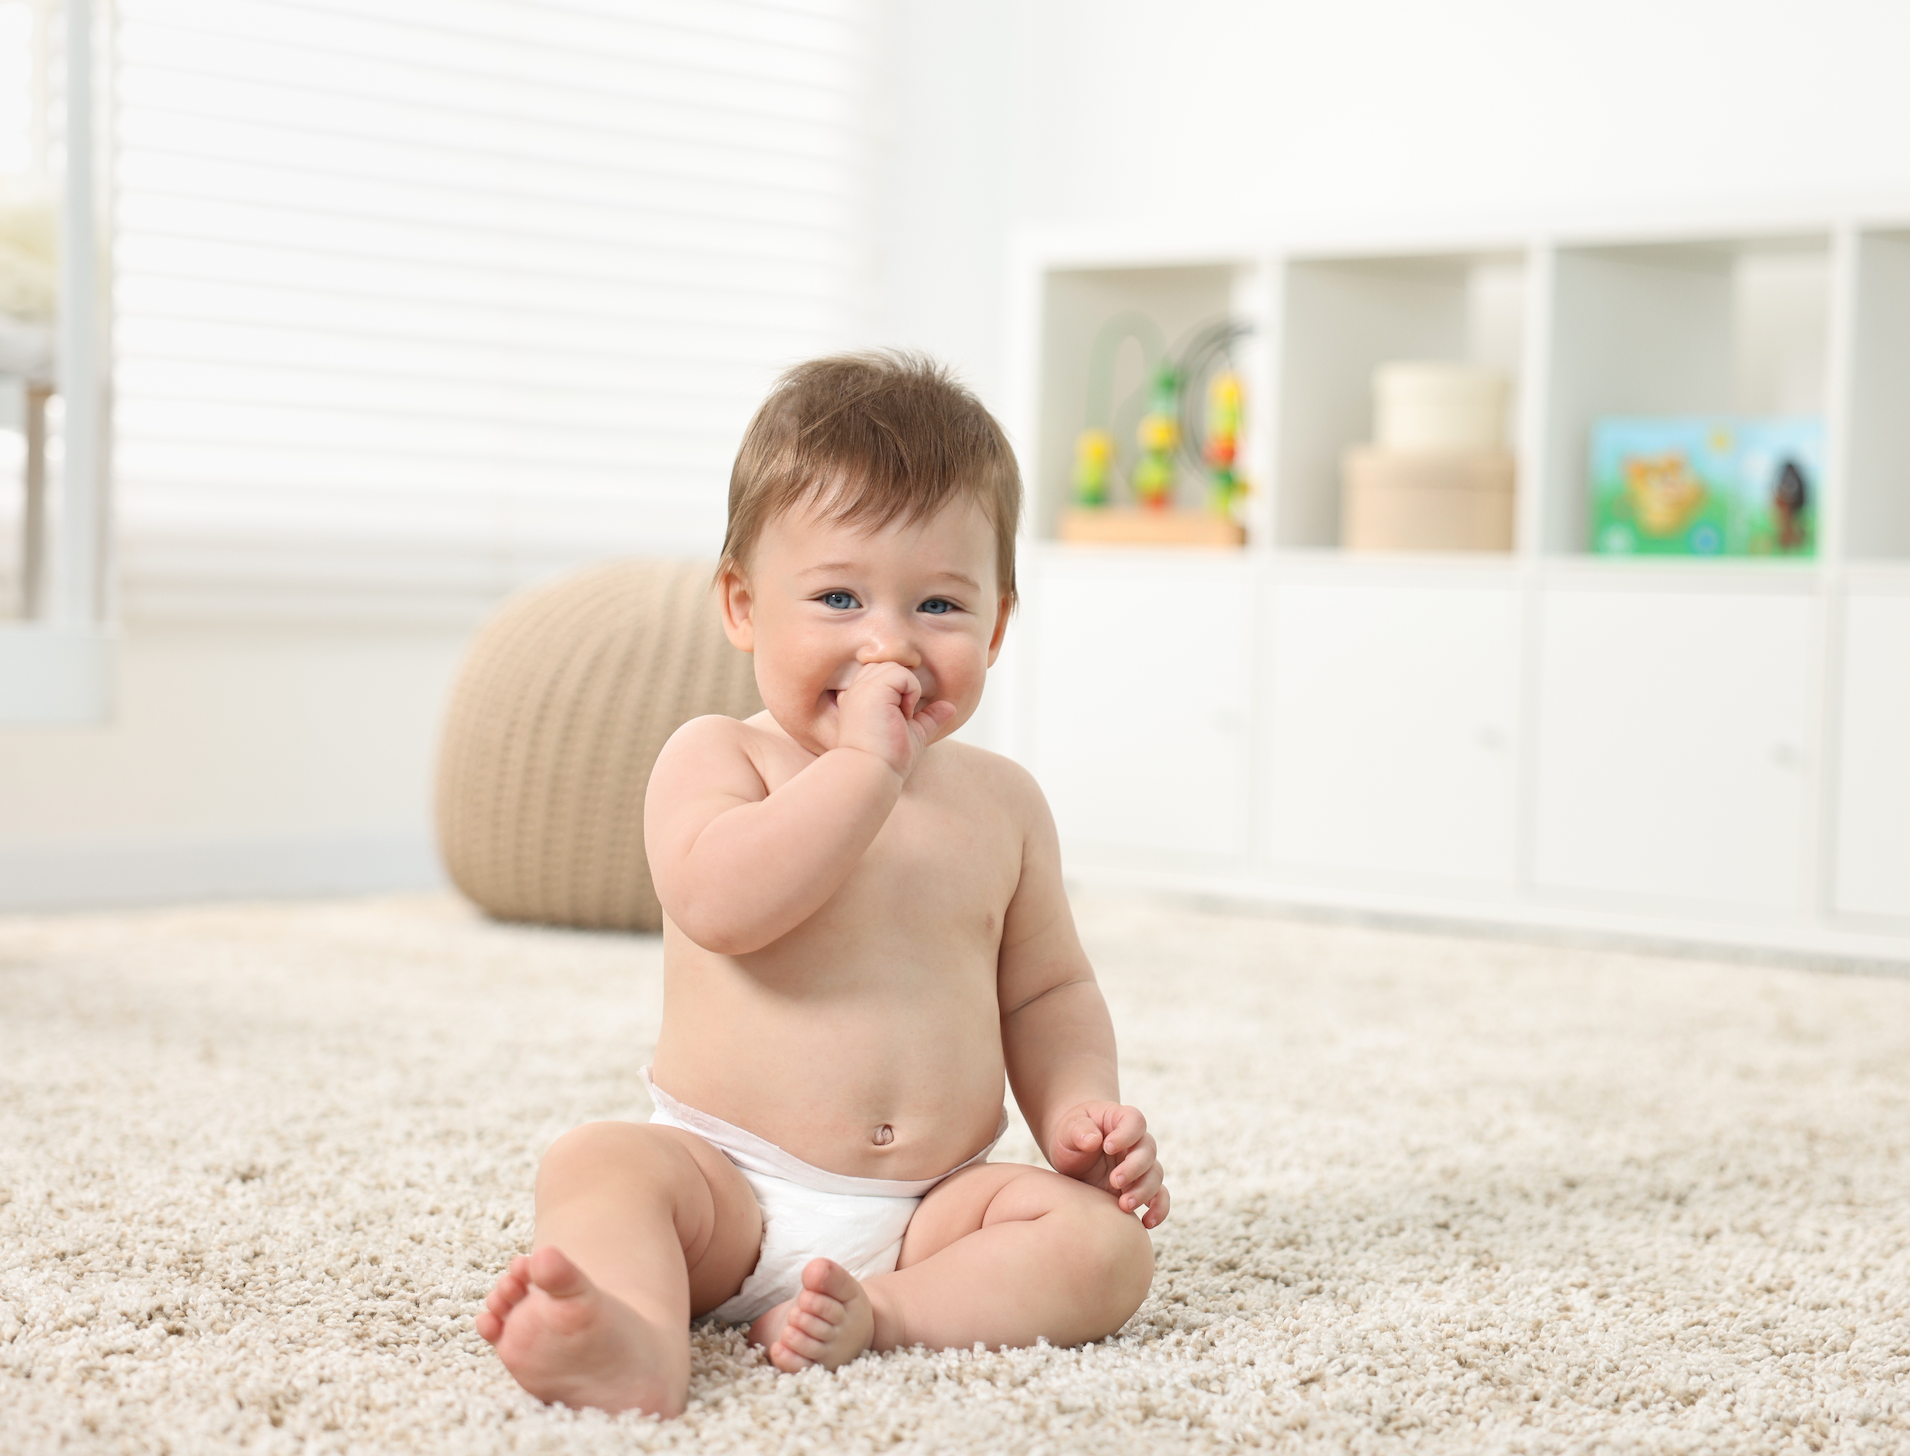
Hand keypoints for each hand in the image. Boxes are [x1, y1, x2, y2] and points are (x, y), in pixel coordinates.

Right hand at [833, 661, 956, 777]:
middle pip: (890, 666)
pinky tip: (902, 714)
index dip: (898, 691)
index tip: (895, 719)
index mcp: (860, 698)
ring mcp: (862, 687)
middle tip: (899, 718)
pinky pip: (902, 673)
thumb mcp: (912, 734)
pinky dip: (911, 692)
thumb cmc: (888, 759)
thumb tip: (950, 707)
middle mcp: (857, 689)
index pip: (883, 674)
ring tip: (899, 717)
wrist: (872, 772)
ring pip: (897, 667)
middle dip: (903, 688)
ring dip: (908, 690)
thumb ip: (928, 717)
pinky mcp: (872, 689)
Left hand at [1047, 1101, 1169, 1228]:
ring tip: (1124, 1205)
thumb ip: (1078, 1130)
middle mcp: (1137, 1142)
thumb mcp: (1068, 1129)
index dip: (1126, 1134)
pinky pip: (1160, 1197)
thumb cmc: (1071, 1136)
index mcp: (1120, 1120)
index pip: (1135, 1121)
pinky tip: (1147, 1222)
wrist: (1072, 1155)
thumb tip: (1093, 1141)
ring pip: (1155, 1175)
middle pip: (1148, 1150)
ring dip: (1144, 1191)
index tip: (1108, 1147)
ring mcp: (1141, 1165)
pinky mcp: (1140, 1187)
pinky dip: (1159, 1209)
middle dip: (1134, 1168)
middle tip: (1115, 1181)